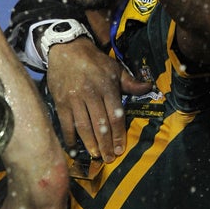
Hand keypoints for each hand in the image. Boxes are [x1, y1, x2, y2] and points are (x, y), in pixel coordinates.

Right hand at [46, 39, 151, 160]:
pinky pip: (66, 124)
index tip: (121, 149)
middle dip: (106, 144)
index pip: (115, 116)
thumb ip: (130, 82)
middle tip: (109, 159)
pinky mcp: (61, 103)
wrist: (66, 49)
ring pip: (84, 126)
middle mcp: (91, 95)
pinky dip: (69, 138)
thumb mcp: (114, 69)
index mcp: (107, 87)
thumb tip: (148, 88)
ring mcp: (74, 100)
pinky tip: (73, 148)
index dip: (119, 134)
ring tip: (96, 156)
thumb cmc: (93, 61)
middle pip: (100, 125)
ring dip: (90, 143)